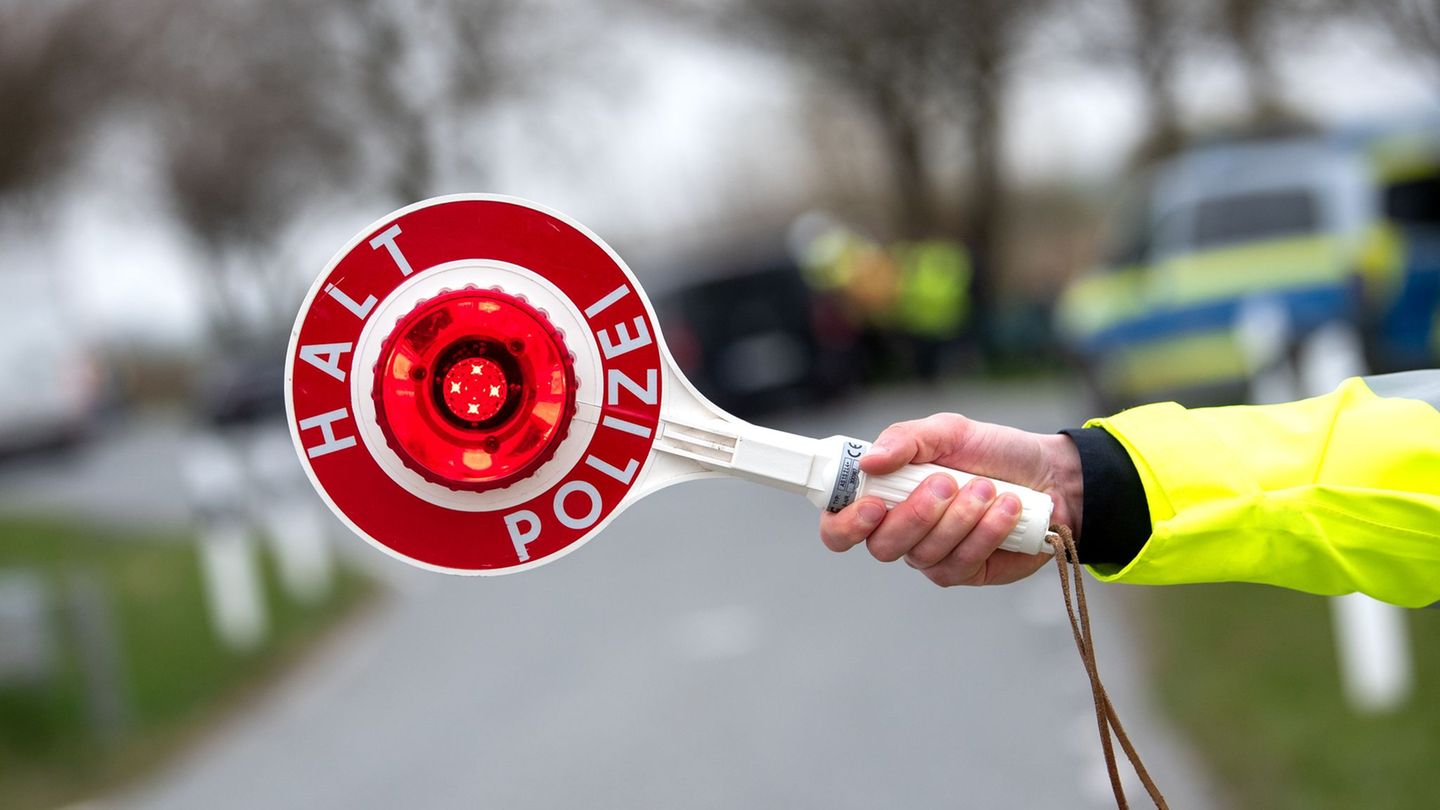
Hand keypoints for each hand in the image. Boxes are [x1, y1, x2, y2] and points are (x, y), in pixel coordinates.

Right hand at [818, 414, 1082, 586]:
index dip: (846, 524)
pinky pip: (962, 562)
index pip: (839, 526)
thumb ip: (905, 440)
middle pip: (882, 546)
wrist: (1050, 475)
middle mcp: (900, 530)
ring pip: (925, 554)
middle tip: (949, 482)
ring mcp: (931, 555)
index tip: (874, 505)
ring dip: (961, 518)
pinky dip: (986, 533)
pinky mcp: (965, 571)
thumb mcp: (949, 431)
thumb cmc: (992, 451)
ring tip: (990, 488)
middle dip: (916, 514)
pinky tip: (1007, 510)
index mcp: (883, 495)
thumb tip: (868, 462)